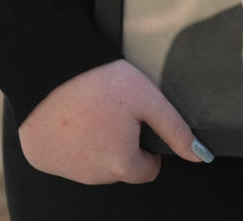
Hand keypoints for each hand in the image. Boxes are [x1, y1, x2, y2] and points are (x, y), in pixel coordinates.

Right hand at [18, 59, 207, 184]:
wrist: (49, 68)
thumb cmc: (99, 82)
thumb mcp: (149, 99)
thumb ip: (176, 130)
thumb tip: (201, 156)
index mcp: (120, 163)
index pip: (146, 172)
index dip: (147, 148)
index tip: (137, 125)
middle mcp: (91, 175)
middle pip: (118, 168)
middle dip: (120, 145)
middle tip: (112, 112)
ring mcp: (63, 169)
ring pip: (90, 164)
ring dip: (94, 145)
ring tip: (90, 110)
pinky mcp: (41, 158)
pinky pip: (63, 157)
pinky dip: (67, 143)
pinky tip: (68, 118)